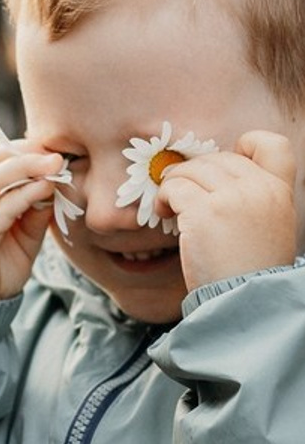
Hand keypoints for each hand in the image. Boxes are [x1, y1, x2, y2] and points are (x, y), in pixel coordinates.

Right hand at [0, 138, 65, 298]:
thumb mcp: (21, 238)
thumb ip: (34, 214)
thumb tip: (54, 187)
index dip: (19, 149)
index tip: (51, 151)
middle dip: (25, 151)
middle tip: (58, 153)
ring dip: (26, 165)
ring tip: (55, 164)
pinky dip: (25, 194)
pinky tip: (46, 190)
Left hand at [158, 130, 298, 291]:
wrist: (246, 300)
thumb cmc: (248, 270)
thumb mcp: (268, 226)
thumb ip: (252, 200)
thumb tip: (211, 180)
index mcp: (280, 191)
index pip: (271, 143)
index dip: (243, 145)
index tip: (221, 171)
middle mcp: (259, 188)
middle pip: (217, 157)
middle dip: (193, 173)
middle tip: (181, 196)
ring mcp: (232, 197)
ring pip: (192, 169)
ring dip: (174, 184)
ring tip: (170, 207)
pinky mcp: (205, 211)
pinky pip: (175, 187)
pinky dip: (164, 197)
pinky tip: (165, 214)